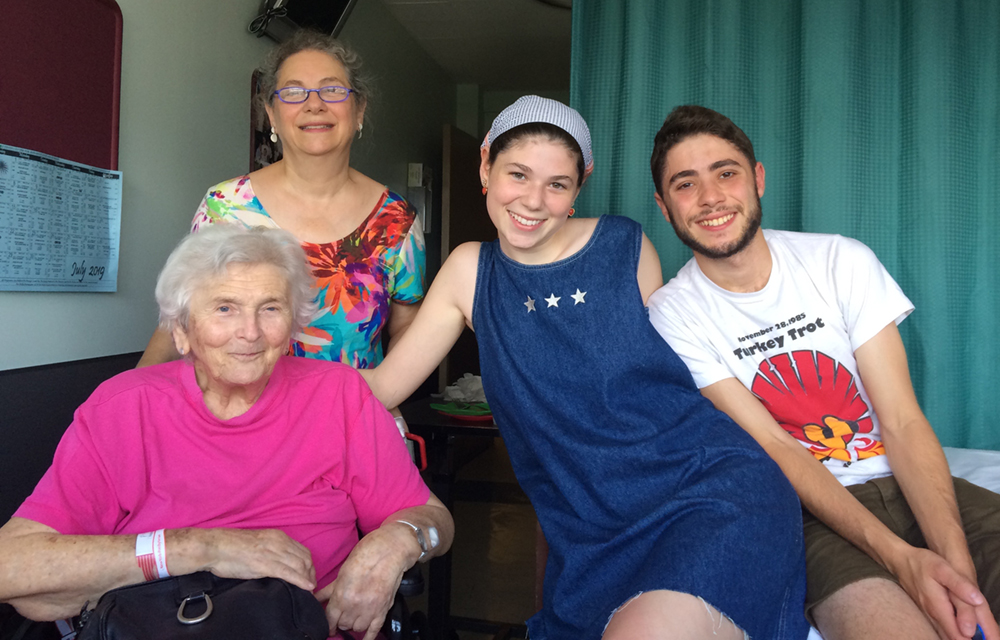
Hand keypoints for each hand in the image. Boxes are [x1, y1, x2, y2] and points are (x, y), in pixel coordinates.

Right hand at [193, 528, 315, 592]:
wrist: (215, 547)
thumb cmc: (231, 547)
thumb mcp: (258, 544)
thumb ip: (272, 550)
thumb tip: (280, 563)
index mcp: (277, 536)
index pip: (302, 550)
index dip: (309, 565)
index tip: (308, 575)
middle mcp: (279, 542)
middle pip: (305, 558)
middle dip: (311, 573)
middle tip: (310, 585)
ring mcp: (272, 552)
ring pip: (300, 566)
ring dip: (307, 579)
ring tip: (308, 590)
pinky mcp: (265, 564)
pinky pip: (289, 573)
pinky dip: (301, 581)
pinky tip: (307, 588)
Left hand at [316, 525, 415, 639]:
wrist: (391, 550)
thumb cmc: (367, 554)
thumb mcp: (343, 570)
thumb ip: (330, 589)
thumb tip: (316, 598)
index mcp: (342, 595)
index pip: (330, 618)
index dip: (328, 622)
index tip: (329, 624)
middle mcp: (355, 606)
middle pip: (343, 624)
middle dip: (341, 620)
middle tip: (343, 615)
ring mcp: (370, 609)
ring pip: (357, 628)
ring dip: (354, 624)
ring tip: (354, 617)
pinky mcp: (384, 610)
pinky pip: (374, 630)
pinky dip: (367, 637)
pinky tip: (364, 639)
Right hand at [891, 546, 995, 639]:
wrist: (900, 561)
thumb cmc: (922, 563)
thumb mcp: (943, 568)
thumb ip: (960, 585)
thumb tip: (978, 601)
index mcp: (939, 608)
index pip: (958, 635)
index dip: (973, 639)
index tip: (989, 639)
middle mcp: (933, 616)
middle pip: (953, 639)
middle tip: (988, 638)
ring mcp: (928, 616)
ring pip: (946, 636)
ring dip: (961, 638)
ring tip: (978, 636)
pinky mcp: (927, 614)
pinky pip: (941, 631)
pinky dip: (954, 634)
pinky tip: (962, 631)